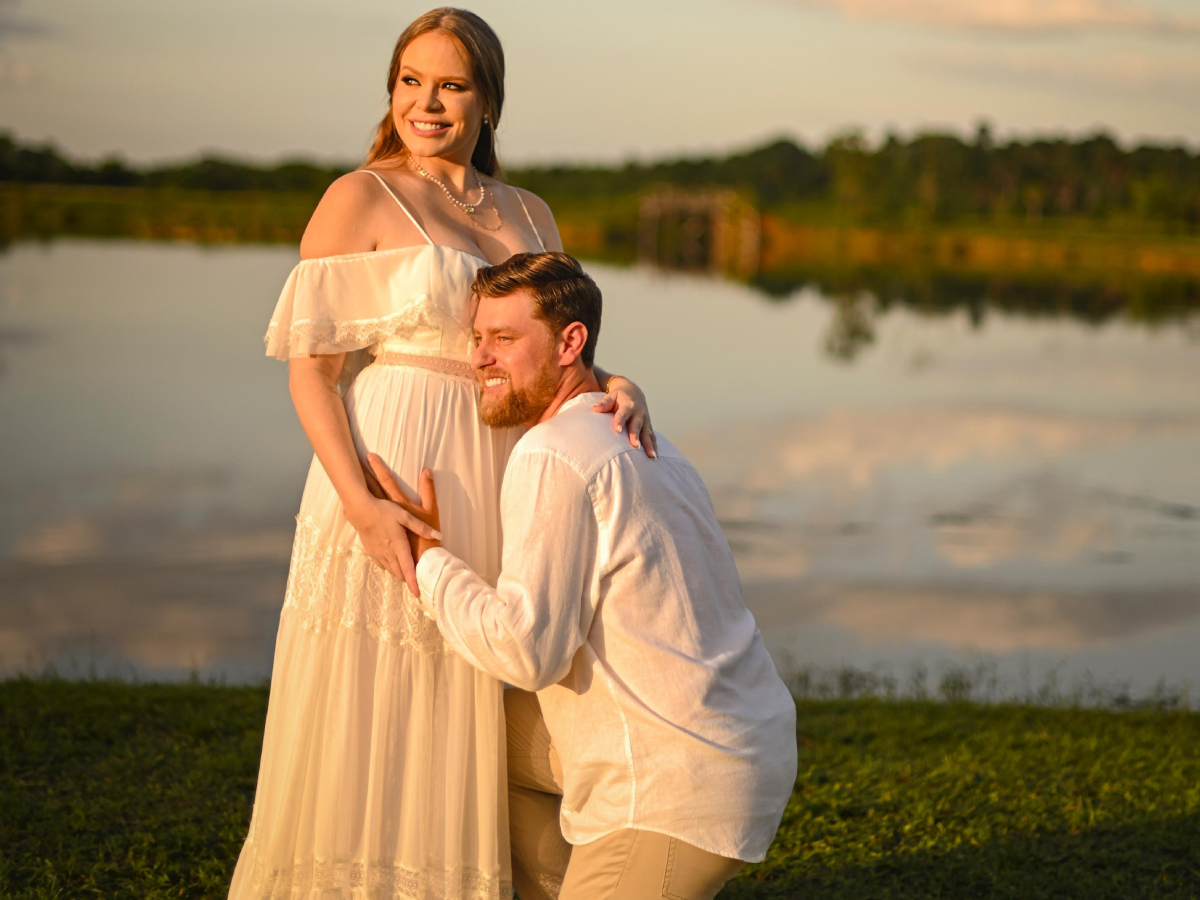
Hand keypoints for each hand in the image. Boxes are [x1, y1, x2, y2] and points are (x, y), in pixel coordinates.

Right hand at [347, 457, 440, 593]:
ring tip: (406, 575)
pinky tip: (391, 565)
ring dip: (399, 574)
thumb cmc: (384, 511)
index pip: (407, 569)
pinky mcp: (370, 552)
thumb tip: (438, 535)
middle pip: (399, 572)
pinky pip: (382, 565)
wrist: (360, 510)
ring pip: (390, 570)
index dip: (412, 582)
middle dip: (407, 579)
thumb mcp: (405, 516)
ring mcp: (378, 554)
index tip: (417, 594)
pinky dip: (389, 568)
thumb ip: (421, 527)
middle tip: (415, 582)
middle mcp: (388, 553)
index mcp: (398, 546)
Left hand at [593, 377, 656, 457]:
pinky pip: (652, 436)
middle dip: (636, 435)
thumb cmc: (620, 396)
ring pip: (647, 433)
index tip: (618, 430)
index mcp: (628, 405)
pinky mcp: (648, 426)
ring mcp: (645, 420)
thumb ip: (604, 403)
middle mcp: (639, 413)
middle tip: (635, 445)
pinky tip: (655, 456)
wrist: (634, 392)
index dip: (620, 421)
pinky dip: (654, 446)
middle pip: (637, 425)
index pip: (623, 413)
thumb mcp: (612, 396)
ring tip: (651, 456)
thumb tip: (595, 408)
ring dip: (649, 444)